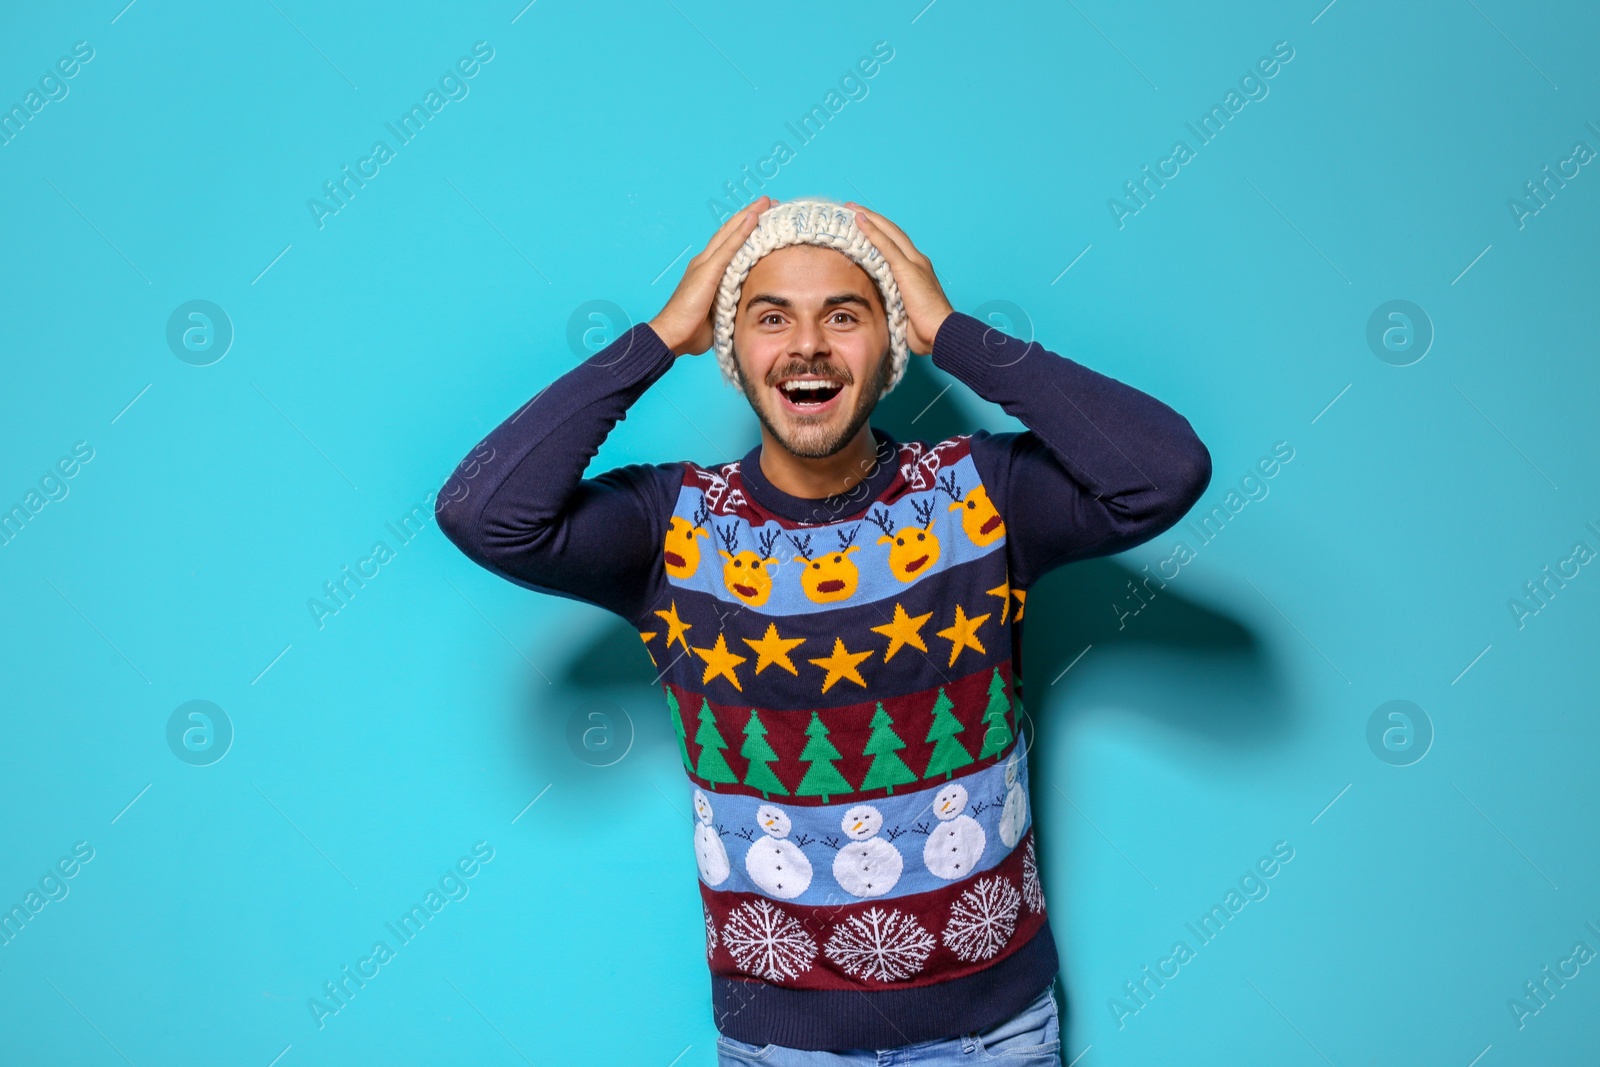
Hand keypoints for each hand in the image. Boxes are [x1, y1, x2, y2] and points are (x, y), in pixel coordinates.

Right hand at [649, 196, 773, 355]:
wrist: (671, 335)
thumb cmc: (690, 331)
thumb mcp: (716, 314)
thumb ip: (727, 305)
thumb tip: (741, 310)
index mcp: (706, 272)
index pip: (728, 244)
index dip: (744, 229)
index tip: (763, 219)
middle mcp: (704, 262)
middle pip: (729, 232)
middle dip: (749, 215)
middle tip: (769, 202)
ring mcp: (704, 265)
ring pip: (730, 233)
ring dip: (749, 215)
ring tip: (767, 202)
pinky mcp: (707, 272)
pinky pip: (729, 247)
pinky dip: (742, 231)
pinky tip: (754, 218)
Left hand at [845, 202, 952, 355]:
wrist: (941, 333)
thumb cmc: (926, 329)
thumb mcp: (906, 311)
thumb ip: (895, 302)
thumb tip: (881, 307)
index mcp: (917, 270)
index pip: (896, 244)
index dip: (880, 232)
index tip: (863, 223)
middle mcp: (917, 261)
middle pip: (892, 232)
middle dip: (872, 218)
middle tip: (853, 208)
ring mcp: (914, 263)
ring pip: (888, 232)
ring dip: (870, 218)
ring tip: (852, 208)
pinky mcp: (907, 269)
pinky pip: (886, 244)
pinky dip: (872, 230)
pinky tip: (860, 220)